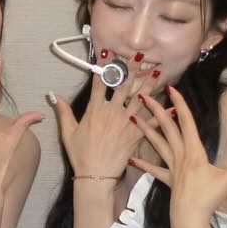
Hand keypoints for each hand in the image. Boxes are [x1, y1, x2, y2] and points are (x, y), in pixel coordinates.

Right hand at [45, 55, 152, 181]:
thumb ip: (64, 112)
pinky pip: (151, 121)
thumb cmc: (80, 155)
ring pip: (139, 98)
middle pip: (123, 85)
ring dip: (148, 84)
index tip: (108, 51)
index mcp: (95, 109)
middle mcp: (112, 112)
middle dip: (132, 68)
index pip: (100, 82)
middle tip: (140, 55)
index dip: (104, 66)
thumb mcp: (68, 133)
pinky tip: (172, 106)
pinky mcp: (136, 134)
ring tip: (156, 71)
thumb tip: (54, 96)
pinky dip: (162, 114)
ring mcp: (125, 122)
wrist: (96, 175)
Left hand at [129, 86, 226, 227]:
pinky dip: (144, 163)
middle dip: (156, 110)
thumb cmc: (209, 201)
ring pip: (157, 144)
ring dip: (146, 130)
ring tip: (133, 118)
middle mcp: (181, 157)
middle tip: (143, 95)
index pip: (187, 122)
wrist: (190, 222)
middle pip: (167, 129)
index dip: (180, 104)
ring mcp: (172, 169)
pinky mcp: (168, 181)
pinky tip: (132, 158)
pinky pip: (154, 169)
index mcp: (195, 152)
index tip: (172, 89)